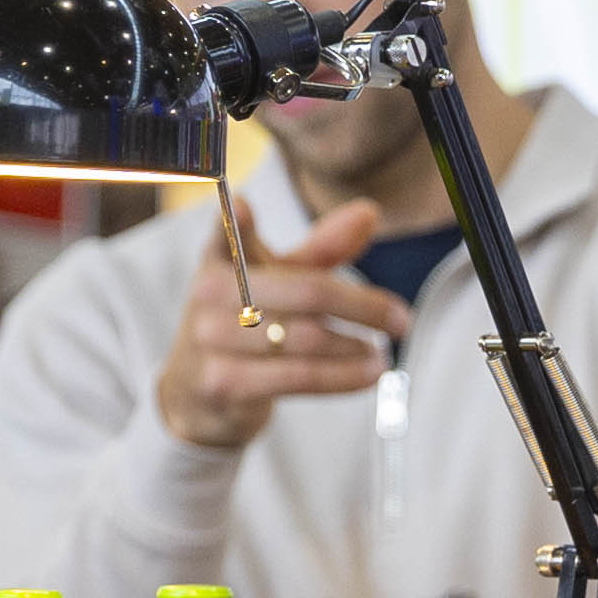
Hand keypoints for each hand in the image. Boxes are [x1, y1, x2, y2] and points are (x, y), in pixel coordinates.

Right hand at [153, 199, 417, 451]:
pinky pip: (299, 377)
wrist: (195, 394)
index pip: (227, 233)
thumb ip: (321, 249)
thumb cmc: (244, 325)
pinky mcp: (223, 384)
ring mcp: (211, 340)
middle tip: (401, 318)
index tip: (244, 204)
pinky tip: (369, 373)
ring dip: (355, 348)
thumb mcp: (276, 281)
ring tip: (384, 352)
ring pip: (307, 339)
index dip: (234, 220)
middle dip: (362, 307)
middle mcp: (209, 294)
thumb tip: (370, 212)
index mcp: (221, 258)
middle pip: (306, 293)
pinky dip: (343, 376)